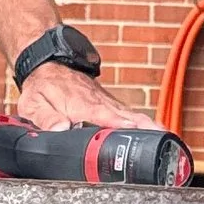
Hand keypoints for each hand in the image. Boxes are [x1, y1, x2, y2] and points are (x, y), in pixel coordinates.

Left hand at [10, 61, 164, 137]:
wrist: (48, 63)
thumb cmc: (43, 86)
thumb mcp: (34, 104)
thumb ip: (46, 118)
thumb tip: (61, 128)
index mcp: (83, 105)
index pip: (105, 116)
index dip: (121, 124)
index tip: (136, 130)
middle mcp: (100, 103)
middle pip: (127, 116)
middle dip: (146, 128)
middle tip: (165, 140)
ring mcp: (108, 103)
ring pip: (132, 115)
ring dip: (150, 127)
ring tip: (169, 140)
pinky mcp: (110, 105)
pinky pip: (130, 114)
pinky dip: (144, 123)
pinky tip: (156, 133)